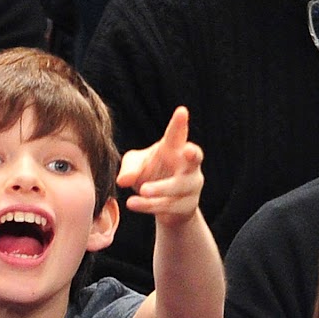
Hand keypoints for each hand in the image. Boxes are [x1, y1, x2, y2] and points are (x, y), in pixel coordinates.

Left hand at [117, 107, 204, 225]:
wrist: (162, 205)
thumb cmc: (150, 174)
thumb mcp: (136, 166)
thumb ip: (129, 168)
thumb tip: (123, 180)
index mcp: (175, 148)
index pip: (178, 134)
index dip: (180, 123)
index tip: (182, 111)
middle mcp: (188, 165)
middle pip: (195, 158)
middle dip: (194, 154)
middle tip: (189, 150)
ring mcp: (191, 186)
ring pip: (179, 186)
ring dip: (161, 188)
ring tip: (143, 190)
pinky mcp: (187, 206)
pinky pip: (169, 205)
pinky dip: (150, 205)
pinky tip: (133, 204)